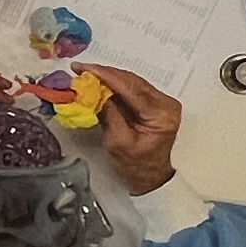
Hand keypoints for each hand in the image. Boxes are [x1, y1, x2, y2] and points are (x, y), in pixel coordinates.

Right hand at [84, 64, 182, 197]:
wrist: (151, 178)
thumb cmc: (136, 166)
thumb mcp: (117, 142)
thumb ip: (108, 113)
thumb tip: (94, 90)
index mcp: (161, 114)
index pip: (130, 88)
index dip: (105, 75)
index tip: (83, 68)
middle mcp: (166, 103)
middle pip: (132, 81)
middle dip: (104, 74)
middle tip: (80, 70)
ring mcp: (162, 102)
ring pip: (131, 82)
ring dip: (108, 78)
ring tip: (85, 75)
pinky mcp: (155, 103)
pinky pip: (132, 88)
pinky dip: (114, 85)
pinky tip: (99, 83)